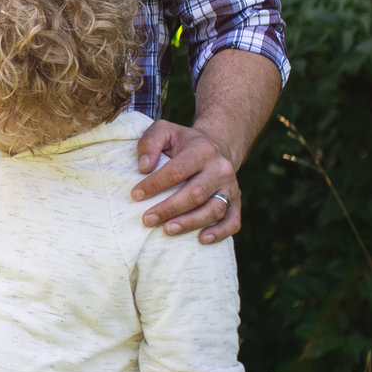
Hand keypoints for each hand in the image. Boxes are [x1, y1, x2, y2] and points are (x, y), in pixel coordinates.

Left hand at [132, 119, 241, 243]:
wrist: (217, 146)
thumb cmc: (183, 142)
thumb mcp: (165, 131)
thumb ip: (150, 143)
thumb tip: (144, 167)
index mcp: (202, 150)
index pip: (177, 170)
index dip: (155, 184)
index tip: (136, 195)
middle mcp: (220, 169)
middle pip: (196, 193)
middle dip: (169, 208)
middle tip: (147, 220)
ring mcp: (230, 187)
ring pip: (214, 209)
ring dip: (190, 223)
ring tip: (167, 230)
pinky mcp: (236, 202)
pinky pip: (233, 221)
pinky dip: (219, 233)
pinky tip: (201, 239)